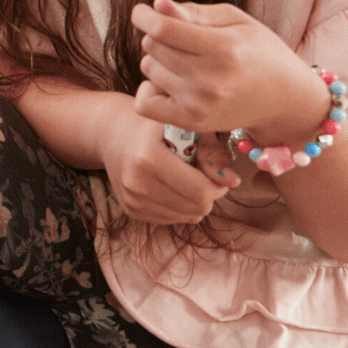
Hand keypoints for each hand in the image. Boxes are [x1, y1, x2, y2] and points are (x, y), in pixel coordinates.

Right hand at [101, 118, 239, 223]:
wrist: (114, 135)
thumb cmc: (156, 128)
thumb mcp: (185, 128)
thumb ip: (212, 153)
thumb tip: (234, 181)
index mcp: (148, 157)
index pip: (200, 191)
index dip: (218, 185)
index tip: (217, 173)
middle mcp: (136, 182)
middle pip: (197, 208)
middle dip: (209, 194)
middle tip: (203, 176)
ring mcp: (132, 199)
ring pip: (188, 217)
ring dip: (195, 202)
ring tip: (185, 179)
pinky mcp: (131, 210)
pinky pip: (173, 219)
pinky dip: (180, 206)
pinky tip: (170, 186)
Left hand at [130, 0, 328, 141]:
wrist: (287, 100)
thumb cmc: (259, 52)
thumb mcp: (236, 22)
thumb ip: (194, 12)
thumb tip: (156, 5)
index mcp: (223, 49)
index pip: (163, 29)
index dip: (144, 16)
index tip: (141, 12)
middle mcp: (210, 79)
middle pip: (152, 46)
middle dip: (159, 37)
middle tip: (184, 42)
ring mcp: (199, 104)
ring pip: (148, 68)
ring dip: (159, 61)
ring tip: (187, 63)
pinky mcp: (192, 122)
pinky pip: (144, 103)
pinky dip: (150, 89)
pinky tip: (168, 84)